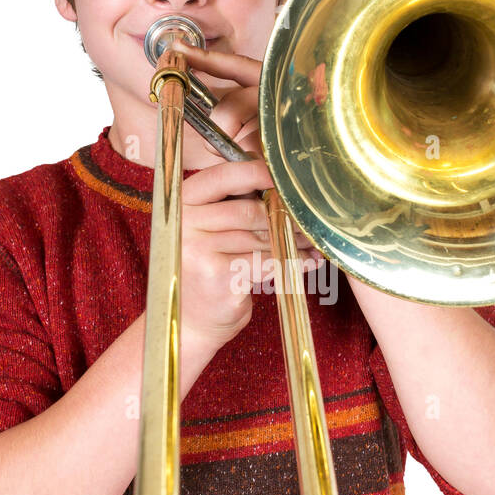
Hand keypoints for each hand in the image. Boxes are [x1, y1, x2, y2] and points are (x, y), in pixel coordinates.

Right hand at [174, 42, 322, 347]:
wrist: (191, 322)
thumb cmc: (206, 270)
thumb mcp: (206, 231)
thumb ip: (230, 206)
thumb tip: (279, 183)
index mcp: (181, 205)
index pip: (223, 177)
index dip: (256, 171)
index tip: (284, 174)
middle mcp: (185, 225)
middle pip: (249, 211)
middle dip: (284, 216)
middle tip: (310, 218)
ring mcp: (200, 251)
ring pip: (262, 238)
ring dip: (294, 240)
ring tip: (313, 242)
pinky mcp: (220, 277)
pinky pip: (268, 262)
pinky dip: (293, 263)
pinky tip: (309, 262)